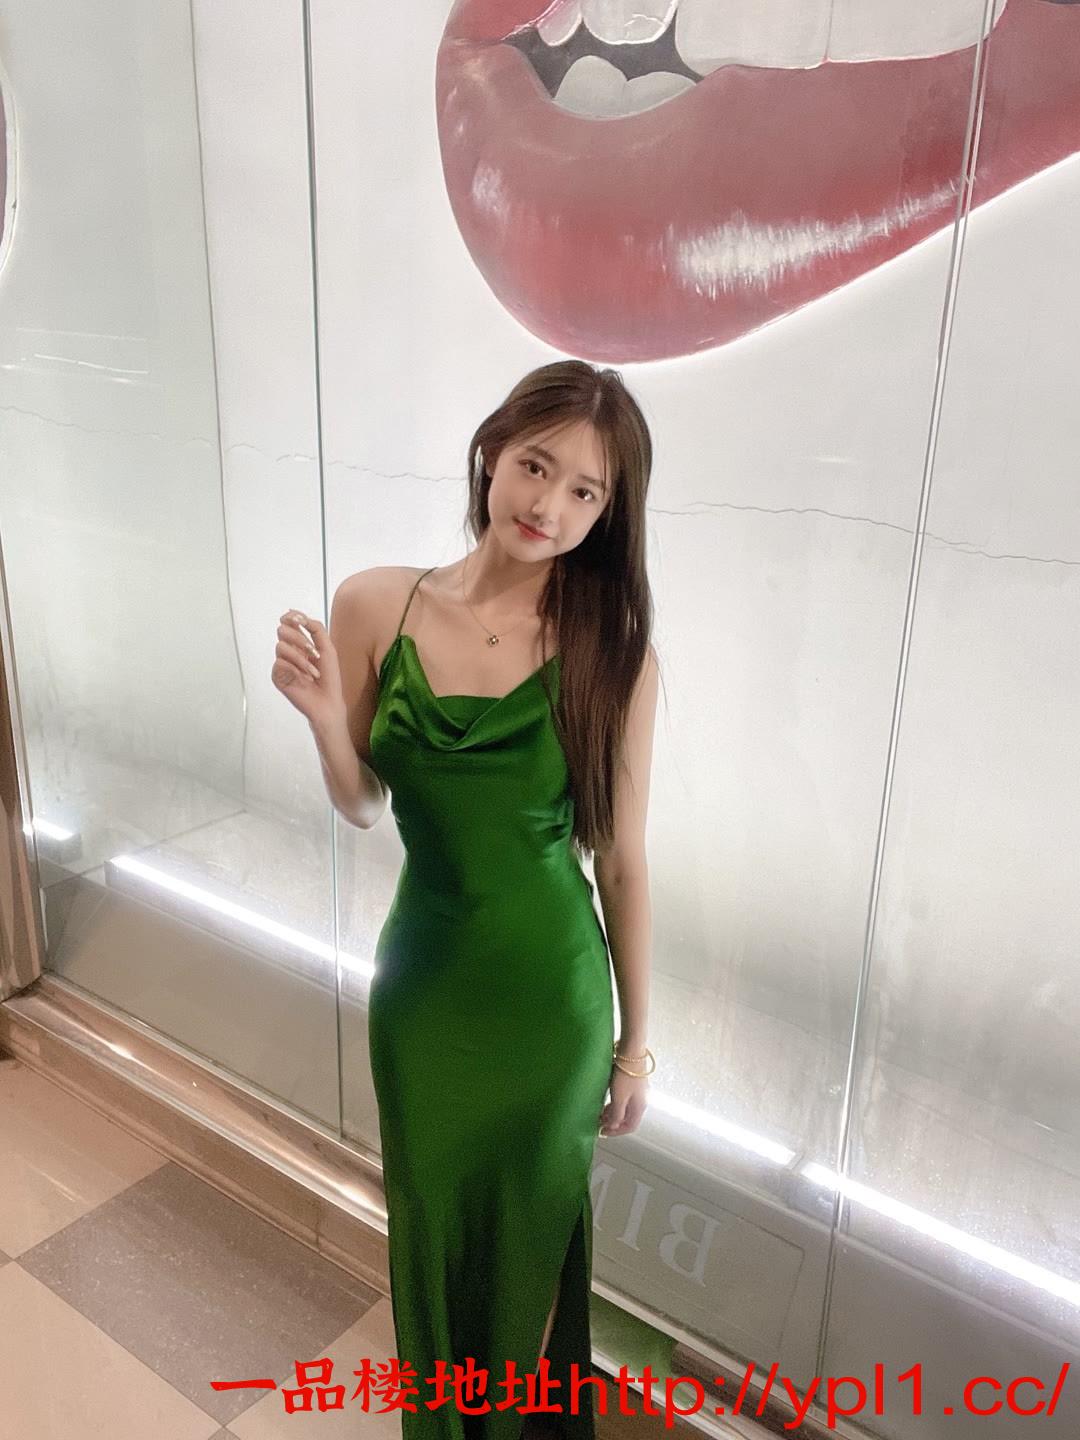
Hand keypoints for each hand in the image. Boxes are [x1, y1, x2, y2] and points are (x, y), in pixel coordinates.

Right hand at [272, 610, 344, 728]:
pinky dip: (296, 670)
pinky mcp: (277, 676)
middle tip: (314, 652)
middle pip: (281, 630)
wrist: (328, 700)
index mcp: (301, 642)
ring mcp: (282, 663)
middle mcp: (289, 650)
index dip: (291, 617)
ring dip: (301, 658)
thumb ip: (315, 628)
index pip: (288, 622)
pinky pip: (280, 664)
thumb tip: (296, 613)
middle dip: (300, 639)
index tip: (301, 620)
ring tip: (313, 672)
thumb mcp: (327, 648)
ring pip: (280, 647)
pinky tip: (305, 679)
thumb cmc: (329, 677)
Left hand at [599, 1061, 648, 1137]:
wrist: (631, 1051)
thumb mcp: (619, 1098)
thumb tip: (614, 1126)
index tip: (603, 1131)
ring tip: (601, 1111)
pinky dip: (615, 1103)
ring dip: (614, 1112)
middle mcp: (641, 1100)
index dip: (616, 1132)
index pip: (630, 1127)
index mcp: (640, 1107)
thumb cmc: (625, 1074)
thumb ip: (616, 1114)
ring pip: (625, 1108)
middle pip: (628, 1118)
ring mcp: (638, 1091)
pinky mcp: (633, 1082)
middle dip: (614, 1122)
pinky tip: (607, 1099)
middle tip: (600, 1122)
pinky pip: (624, 1098)